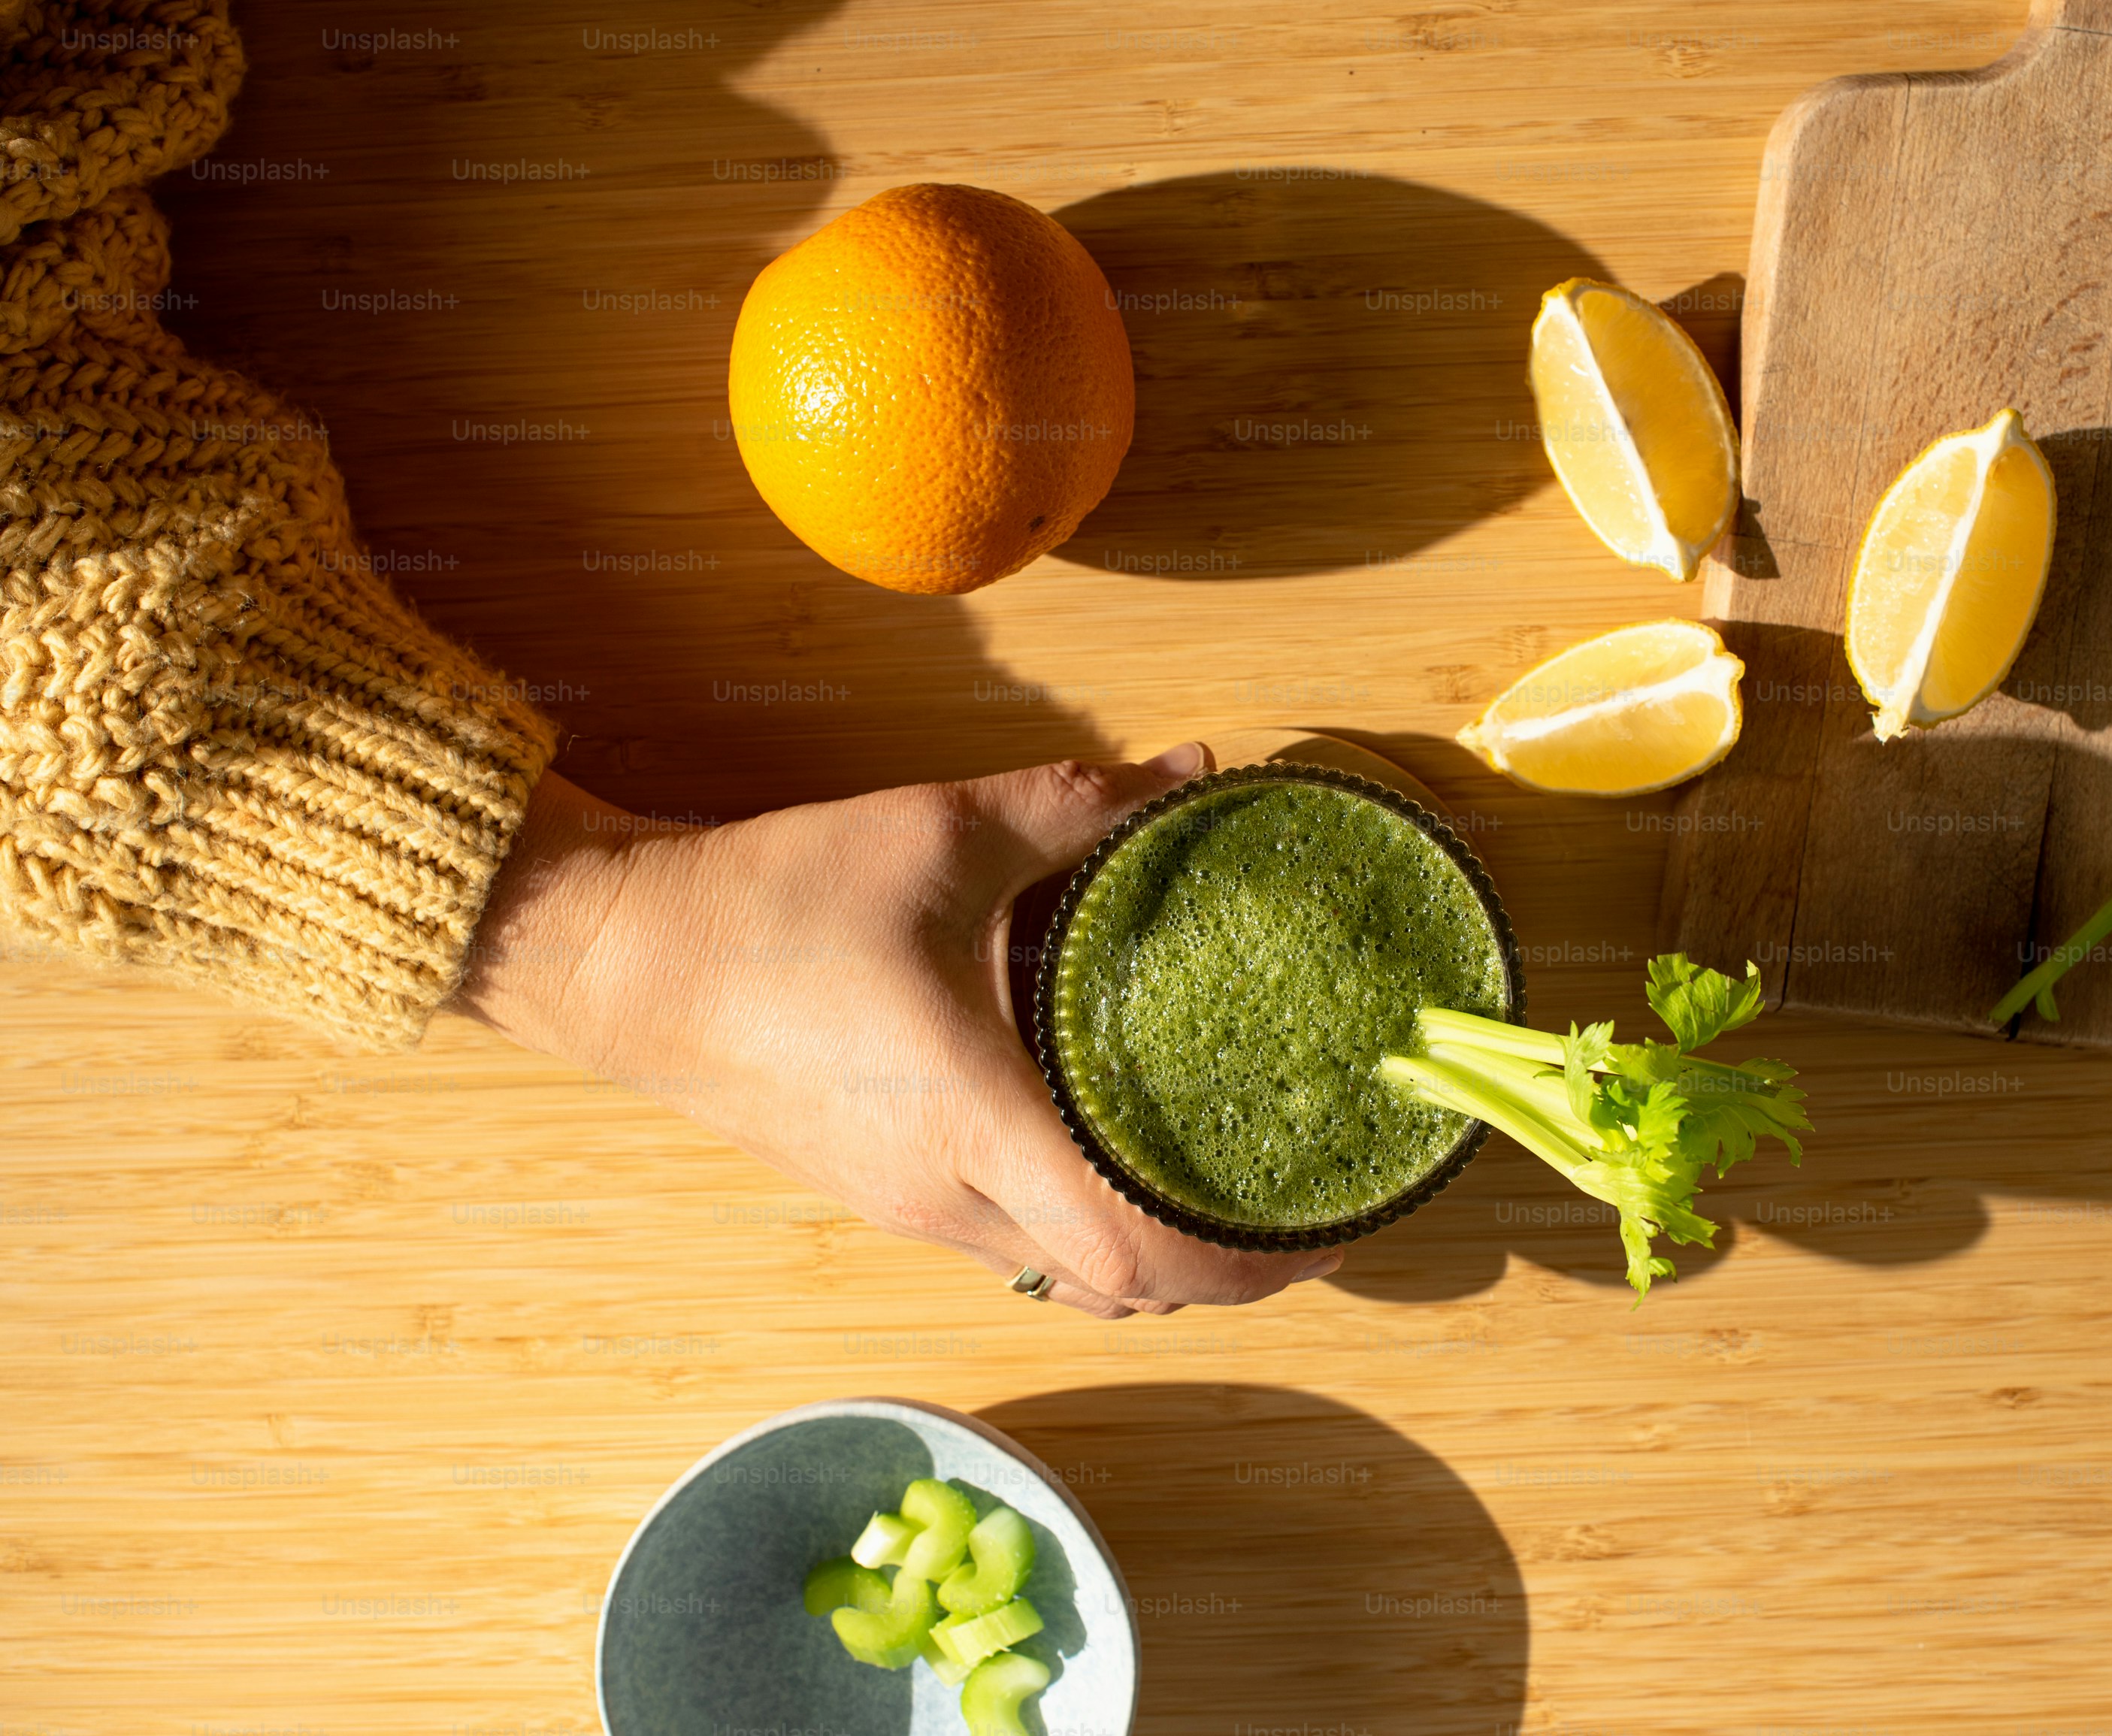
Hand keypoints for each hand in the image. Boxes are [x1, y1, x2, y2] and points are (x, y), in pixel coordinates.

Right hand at [452, 747, 1342, 1317]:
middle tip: (1292, 1208)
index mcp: (978, 1123)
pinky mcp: (878, 1193)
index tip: (1321, 1230)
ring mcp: (906, 1209)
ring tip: (1220, 1185)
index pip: (1135, 1258)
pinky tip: (1109, 1154)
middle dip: (1220, 1273)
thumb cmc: (776, 903)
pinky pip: (1009, 1244)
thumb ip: (1078, 806)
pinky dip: (1080, 1229)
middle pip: (1115, 1291)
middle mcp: (947, 1196)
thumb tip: (1193, 769)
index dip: (1243, 1268)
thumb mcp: (938, 833)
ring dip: (1147, 1256)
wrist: (624, 964)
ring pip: (1058, 1276)